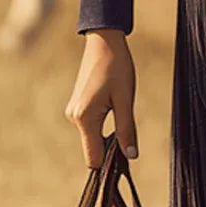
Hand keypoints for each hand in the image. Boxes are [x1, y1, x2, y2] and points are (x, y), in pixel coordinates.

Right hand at [64, 28, 137, 168]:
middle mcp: (74, 118)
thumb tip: (131, 156)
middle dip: (112, 149)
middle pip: (94, 149)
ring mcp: (74, 113)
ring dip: (109, 135)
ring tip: (123, 114)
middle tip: (131, 137)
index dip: (109, 165)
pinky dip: (104, 126)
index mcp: (85, 118)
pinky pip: (92, 127)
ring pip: (94, 138)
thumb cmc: (117, 67)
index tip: (126, 162)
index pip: (93, 159)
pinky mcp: (77, 107)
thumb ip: (126, 130)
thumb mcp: (126, 100)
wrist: (104, 41)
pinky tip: (115, 109)